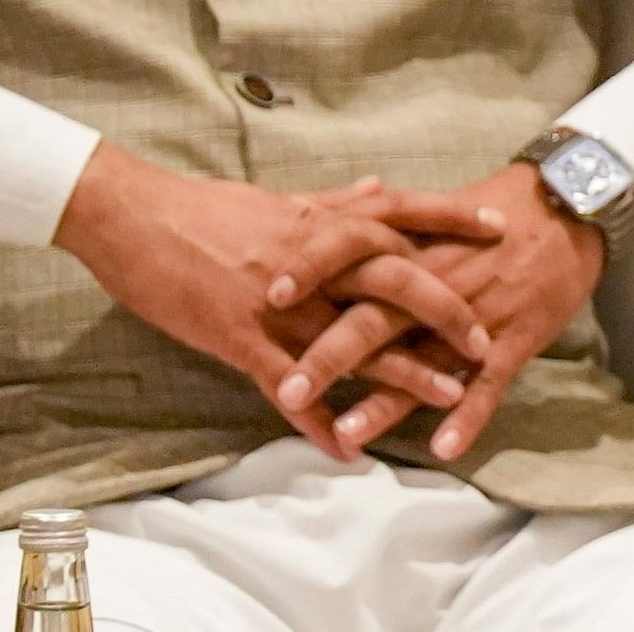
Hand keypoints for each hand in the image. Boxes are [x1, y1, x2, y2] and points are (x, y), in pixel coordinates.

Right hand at [51, 144, 496, 456]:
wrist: (132, 219)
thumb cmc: (204, 209)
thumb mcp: (277, 199)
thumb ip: (333, 202)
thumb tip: (377, 188)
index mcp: (319, 221)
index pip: (400, 214)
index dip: (451, 220)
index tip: (501, 229)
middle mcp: (310, 260)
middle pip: (393, 279)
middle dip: (445, 309)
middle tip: (486, 338)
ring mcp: (276, 302)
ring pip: (351, 338)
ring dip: (401, 370)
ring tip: (447, 396)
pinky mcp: (237, 337)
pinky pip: (286, 384)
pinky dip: (316, 418)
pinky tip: (344, 446)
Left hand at [290, 161, 609, 460]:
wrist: (572, 208)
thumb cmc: (495, 215)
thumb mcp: (431, 213)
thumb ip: (377, 227)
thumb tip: (317, 230)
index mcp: (412, 244)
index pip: (351, 248)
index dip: (311, 269)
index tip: (268, 295)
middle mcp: (436, 280)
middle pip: (375, 318)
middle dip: (329, 356)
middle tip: (286, 389)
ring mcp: (476, 314)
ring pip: (425, 361)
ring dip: (387, 399)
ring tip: (347, 432)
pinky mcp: (514, 338)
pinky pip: (489, 384)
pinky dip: (468, 415)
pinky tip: (444, 447)